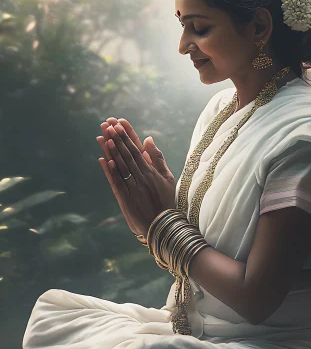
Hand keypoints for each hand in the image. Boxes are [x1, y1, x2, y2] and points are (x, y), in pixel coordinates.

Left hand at [97, 117, 176, 237]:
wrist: (163, 225)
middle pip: (127, 154)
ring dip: (112, 151)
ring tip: (104, 136)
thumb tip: (149, 138)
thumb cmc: (166, 201)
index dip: (127, 135)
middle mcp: (142, 177)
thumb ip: (157, 158)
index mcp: (151, 171)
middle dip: (117, 138)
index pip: (137, 149)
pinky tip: (105, 160)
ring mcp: (134, 188)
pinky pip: (118, 183)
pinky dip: (112, 171)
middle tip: (108, 123)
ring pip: (121, 166)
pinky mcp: (126, 199)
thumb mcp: (167, 177)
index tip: (119, 123)